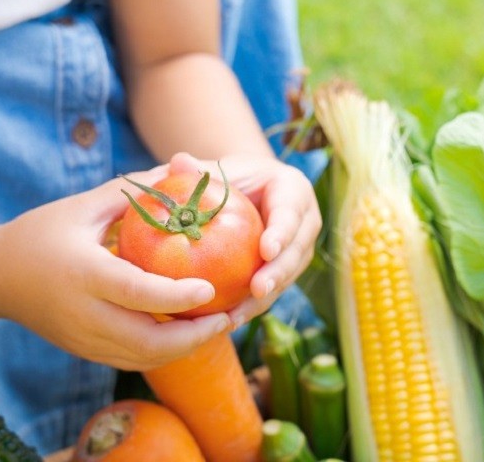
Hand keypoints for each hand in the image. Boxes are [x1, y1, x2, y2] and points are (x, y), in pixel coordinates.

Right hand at [0, 167, 231, 370]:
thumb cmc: (41, 232)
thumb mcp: (83, 206)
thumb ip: (131, 192)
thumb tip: (179, 169)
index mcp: (83, 274)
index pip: (137, 294)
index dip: (177, 297)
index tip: (211, 289)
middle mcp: (83, 314)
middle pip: (147, 342)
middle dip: (194, 336)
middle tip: (227, 317)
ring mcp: (82, 338)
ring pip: (143, 358)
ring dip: (184, 348)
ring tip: (216, 326)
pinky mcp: (84, 350)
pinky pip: (131, 360)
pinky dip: (163, 352)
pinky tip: (187, 333)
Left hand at [164, 152, 321, 328]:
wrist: (246, 193)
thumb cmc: (232, 177)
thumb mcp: (219, 170)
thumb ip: (200, 170)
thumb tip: (178, 161)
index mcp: (294, 191)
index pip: (290, 212)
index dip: (282, 232)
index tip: (266, 250)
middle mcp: (305, 223)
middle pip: (296, 251)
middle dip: (278, 273)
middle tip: (257, 290)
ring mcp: (298, 250)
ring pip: (286, 278)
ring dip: (264, 299)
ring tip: (238, 315)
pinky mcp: (286, 272)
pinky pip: (271, 292)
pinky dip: (250, 307)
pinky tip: (227, 321)